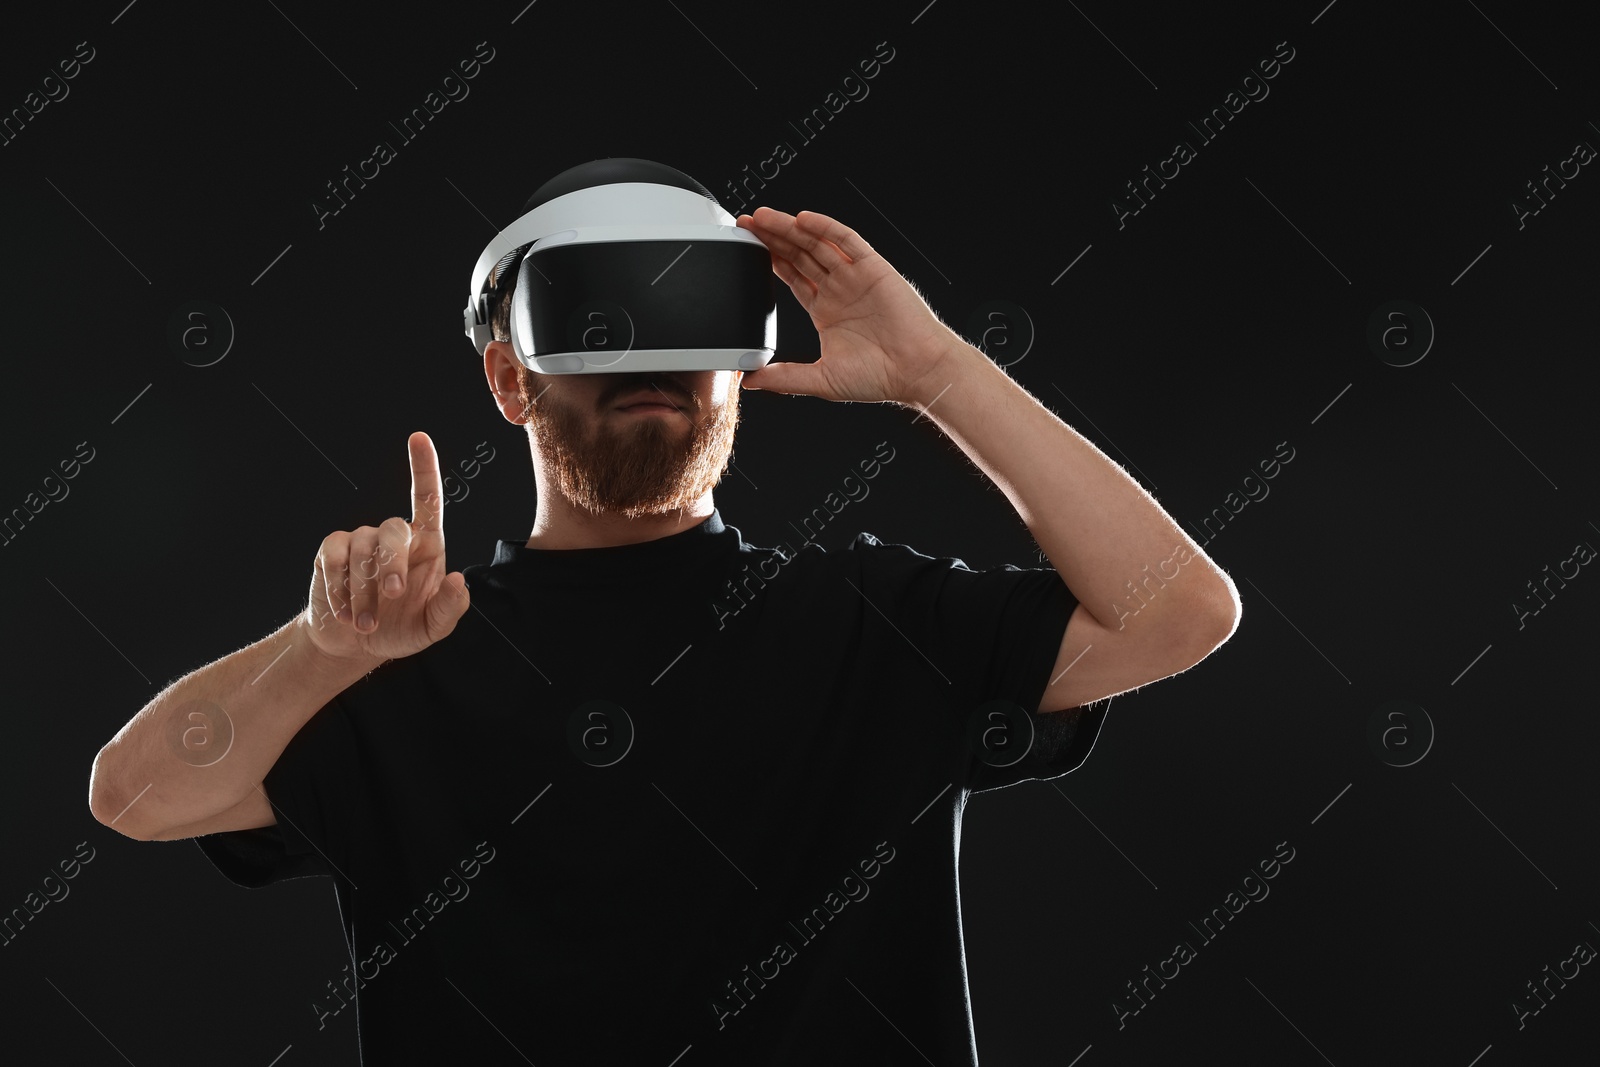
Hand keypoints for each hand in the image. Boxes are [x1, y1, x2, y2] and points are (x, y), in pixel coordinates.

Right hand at [303, 432, 470, 663]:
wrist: (355, 644)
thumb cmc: (400, 628)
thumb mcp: (432, 628)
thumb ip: (450, 607)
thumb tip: (459, 580)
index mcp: (426, 544)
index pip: (427, 498)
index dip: (424, 467)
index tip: (418, 437)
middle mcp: (394, 536)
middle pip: (393, 530)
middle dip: (392, 564)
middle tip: (391, 596)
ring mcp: (361, 541)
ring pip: (361, 551)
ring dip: (363, 591)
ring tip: (365, 624)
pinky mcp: (331, 552)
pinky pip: (333, 558)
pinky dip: (338, 588)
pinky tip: (345, 613)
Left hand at [734, 207, 967, 406]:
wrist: (916, 370)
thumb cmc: (879, 377)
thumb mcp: (821, 379)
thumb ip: (784, 378)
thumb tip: (750, 381)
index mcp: (827, 311)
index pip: (792, 276)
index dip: (769, 260)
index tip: (747, 248)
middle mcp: (840, 289)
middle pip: (800, 254)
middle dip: (772, 238)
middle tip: (746, 224)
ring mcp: (855, 276)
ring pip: (817, 243)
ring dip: (790, 228)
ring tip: (763, 216)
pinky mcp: (873, 267)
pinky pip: (847, 240)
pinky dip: (826, 228)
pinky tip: (803, 220)